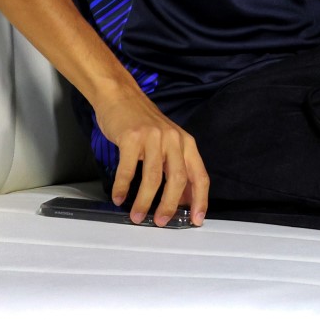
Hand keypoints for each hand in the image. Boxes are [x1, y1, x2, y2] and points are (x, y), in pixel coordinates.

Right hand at [92, 86, 208, 226]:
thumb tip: (182, 200)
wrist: (122, 97)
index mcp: (186, 144)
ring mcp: (153, 138)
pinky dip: (123, 187)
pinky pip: (128, 169)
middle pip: (178, 179)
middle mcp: (174, 140)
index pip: (200, 176)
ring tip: (137, 216)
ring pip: (153, 177)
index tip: (197, 220)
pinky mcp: (132, 137)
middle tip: (161, 222)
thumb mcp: (167, 143)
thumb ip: (176, 167)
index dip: (200, 199)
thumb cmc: (144, 125)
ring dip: (144, 201)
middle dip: (170, 205)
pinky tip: (118, 198)